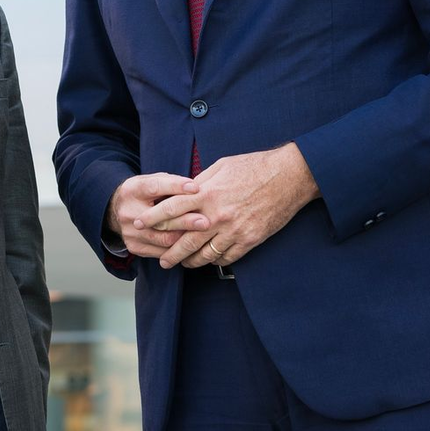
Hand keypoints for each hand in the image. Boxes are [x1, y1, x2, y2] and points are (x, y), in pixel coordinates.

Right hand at [107, 172, 208, 258]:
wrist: (115, 210)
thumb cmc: (142, 194)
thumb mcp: (150, 181)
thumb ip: (169, 183)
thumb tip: (194, 188)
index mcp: (132, 190)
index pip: (154, 187)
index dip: (175, 187)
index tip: (195, 188)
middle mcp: (128, 212)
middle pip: (160, 219)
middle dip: (186, 221)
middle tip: (205, 221)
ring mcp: (130, 232)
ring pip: (163, 239)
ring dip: (185, 238)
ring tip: (202, 235)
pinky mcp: (135, 247)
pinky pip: (162, 252)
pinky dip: (178, 249)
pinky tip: (192, 245)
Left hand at [140, 143, 319, 269]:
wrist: (288, 177)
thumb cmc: (254, 167)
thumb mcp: (221, 166)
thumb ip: (201, 182)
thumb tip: (185, 191)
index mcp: (206, 193)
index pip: (170, 209)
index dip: (153, 218)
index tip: (141, 224)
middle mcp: (216, 215)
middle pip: (184, 239)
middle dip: (169, 252)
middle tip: (161, 260)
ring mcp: (233, 230)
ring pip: (205, 254)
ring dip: (191, 262)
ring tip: (183, 264)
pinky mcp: (250, 240)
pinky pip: (227, 258)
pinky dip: (216, 261)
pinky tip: (210, 261)